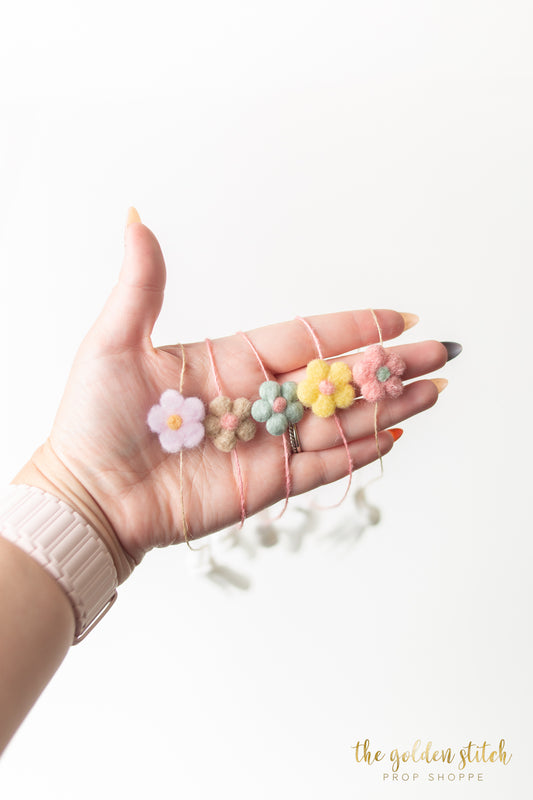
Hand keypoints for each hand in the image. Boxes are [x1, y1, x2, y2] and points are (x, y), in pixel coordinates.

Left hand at [18, 214, 447, 565]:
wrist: (88, 494)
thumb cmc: (95, 419)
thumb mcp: (115, 342)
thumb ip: (142, 286)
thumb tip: (136, 220)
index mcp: (232, 360)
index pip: (306, 337)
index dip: (353, 326)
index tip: (398, 316)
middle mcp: (257, 400)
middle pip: (336, 379)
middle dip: (388, 366)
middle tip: (438, 355)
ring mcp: (265, 443)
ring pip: (338, 422)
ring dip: (386, 407)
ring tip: (432, 392)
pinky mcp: (265, 483)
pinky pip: (320, 467)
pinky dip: (356, 454)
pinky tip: (392, 436)